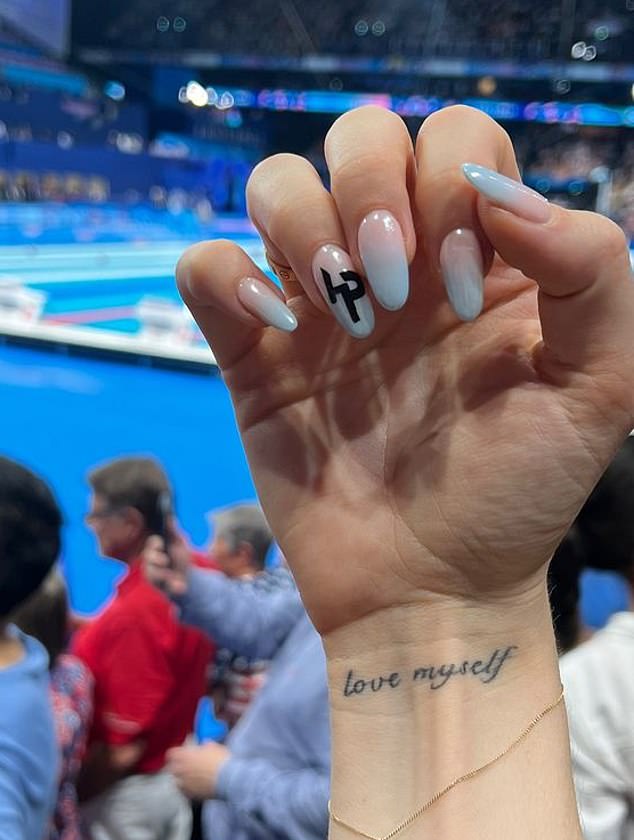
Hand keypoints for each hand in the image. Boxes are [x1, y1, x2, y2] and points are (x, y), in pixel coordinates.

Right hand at [143, 524, 191, 597]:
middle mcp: (151, 560)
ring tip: (175, 576)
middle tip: (165, 560)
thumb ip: (174, 532)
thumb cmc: (181, 558)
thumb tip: (170, 516)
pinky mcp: (159, 586)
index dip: (155, 543)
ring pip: (154, 573)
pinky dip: (174, 586)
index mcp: (156, 547)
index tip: (160, 542)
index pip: (152, 543)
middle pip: (148, 558)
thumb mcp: (180, 543)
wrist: (188, 578)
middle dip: (156, 558)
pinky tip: (181, 586)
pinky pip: (164, 586)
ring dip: (165, 575)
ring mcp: (154, 574)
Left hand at [166, 742, 230, 799]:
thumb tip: (205, 745)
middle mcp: (180, 769)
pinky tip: (197, 786)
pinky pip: (185, 791)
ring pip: (177, 780)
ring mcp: (184, 783)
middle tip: (188, 765)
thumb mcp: (213, 747)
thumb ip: (204, 745)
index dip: (177, 753)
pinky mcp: (190, 794)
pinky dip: (189, 788)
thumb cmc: (221, 761)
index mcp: (184, 755)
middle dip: (179, 766)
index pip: (172, 753)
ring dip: (183, 778)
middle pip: (172, 767)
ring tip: (193, 777)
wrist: (228, 779)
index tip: (182, 753)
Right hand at [176, 106, 633, 638]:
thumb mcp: (600, 385)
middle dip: (370, 189)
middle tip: (388, 291)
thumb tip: (504, 193)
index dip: (454, 187)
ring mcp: (319, 307)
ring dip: (303, 226)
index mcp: (479, 257)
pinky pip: (206, 266)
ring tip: (338, 312)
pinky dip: (224, 276)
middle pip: (360, 136)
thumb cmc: (518, 494)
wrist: (431, 591)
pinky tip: (271, 328)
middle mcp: (397, 266)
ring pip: (275, 184)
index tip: (463, 295)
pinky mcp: (254, 356)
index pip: (457, 141)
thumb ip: (591, 271)